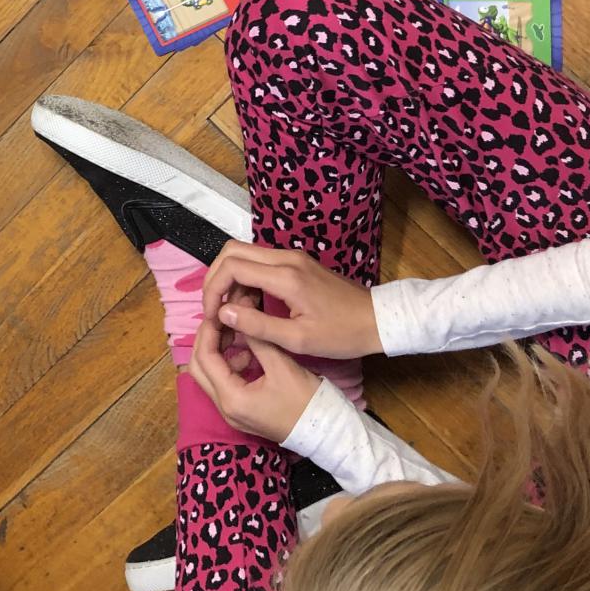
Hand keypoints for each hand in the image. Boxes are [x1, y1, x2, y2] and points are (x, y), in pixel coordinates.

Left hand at [185, 317, 319, 443]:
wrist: (327, 433)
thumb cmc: (306, 401)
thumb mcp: (281, 366)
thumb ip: (257, 339)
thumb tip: (238, 314)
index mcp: (231, 398)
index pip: (205, 358)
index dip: (209, 331)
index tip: (219, 312)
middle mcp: (224, 409)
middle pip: (199, 368)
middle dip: (207, 341)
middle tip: (222, 321)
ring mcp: (231, 413)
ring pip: (209, 376)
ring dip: (217, 353)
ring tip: (237, 334)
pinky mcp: (241, 413)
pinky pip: (223, 385)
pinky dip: (229, 366)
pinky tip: (248, 354)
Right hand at [201, 241, 383, 359]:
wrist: (378, 320)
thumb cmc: (342, 334)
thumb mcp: (299, 339)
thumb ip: (258, 325)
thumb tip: (222, 313)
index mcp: (285, 276)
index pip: (232, 266)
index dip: (213, 289)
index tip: (211, 314)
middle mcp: (285, 258)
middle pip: (232, 250)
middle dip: (215, 278)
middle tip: (214, 308)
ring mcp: (292, 256)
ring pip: (244, 253)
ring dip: (230, 278)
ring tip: (233, 311)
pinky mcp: (297, 261)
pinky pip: (259, 261)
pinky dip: (246, 278)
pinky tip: (251, 304)